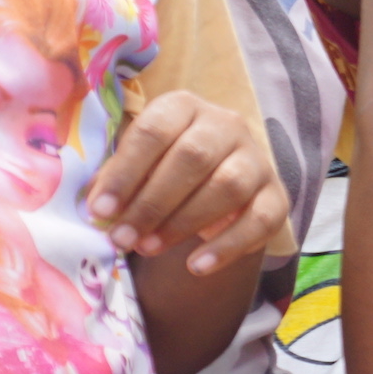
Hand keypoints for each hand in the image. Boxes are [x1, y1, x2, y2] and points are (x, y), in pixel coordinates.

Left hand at [84, 90, 288, 274]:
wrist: (217, 180)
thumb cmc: (166, 168)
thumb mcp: (138, 164)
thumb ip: (117, 179)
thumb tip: (97, 210)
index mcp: (184, 107)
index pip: (154, 131)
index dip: (125, 172)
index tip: (100, 211)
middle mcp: (226, 125)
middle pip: (193, 158)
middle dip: (152, 203)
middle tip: (122, 238)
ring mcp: (257, 159)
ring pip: (228, 186)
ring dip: (184, 223)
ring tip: (149, 248)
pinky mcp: (276, 195)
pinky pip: (260, 220)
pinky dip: (228, 246)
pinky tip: (196, 266)